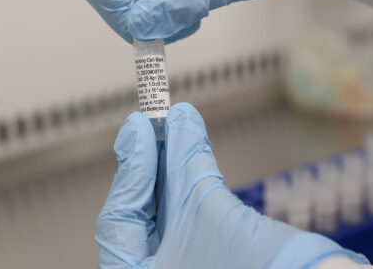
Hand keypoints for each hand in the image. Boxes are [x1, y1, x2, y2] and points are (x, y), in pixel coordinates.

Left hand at [96, 103, 366, 267]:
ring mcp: (183, 264)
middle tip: (154, 122)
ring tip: (174, 125)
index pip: (119, 218)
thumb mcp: (209, 210)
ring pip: (168, 211)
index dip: (132, 168)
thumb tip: (177, 118)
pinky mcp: (208, 254)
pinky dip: (194, 180)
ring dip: (173, 166)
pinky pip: (192, 214)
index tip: (138, 126)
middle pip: (143, 212)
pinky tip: (194, 146)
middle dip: (151, 163)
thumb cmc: (253, 267)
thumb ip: (187, 162)